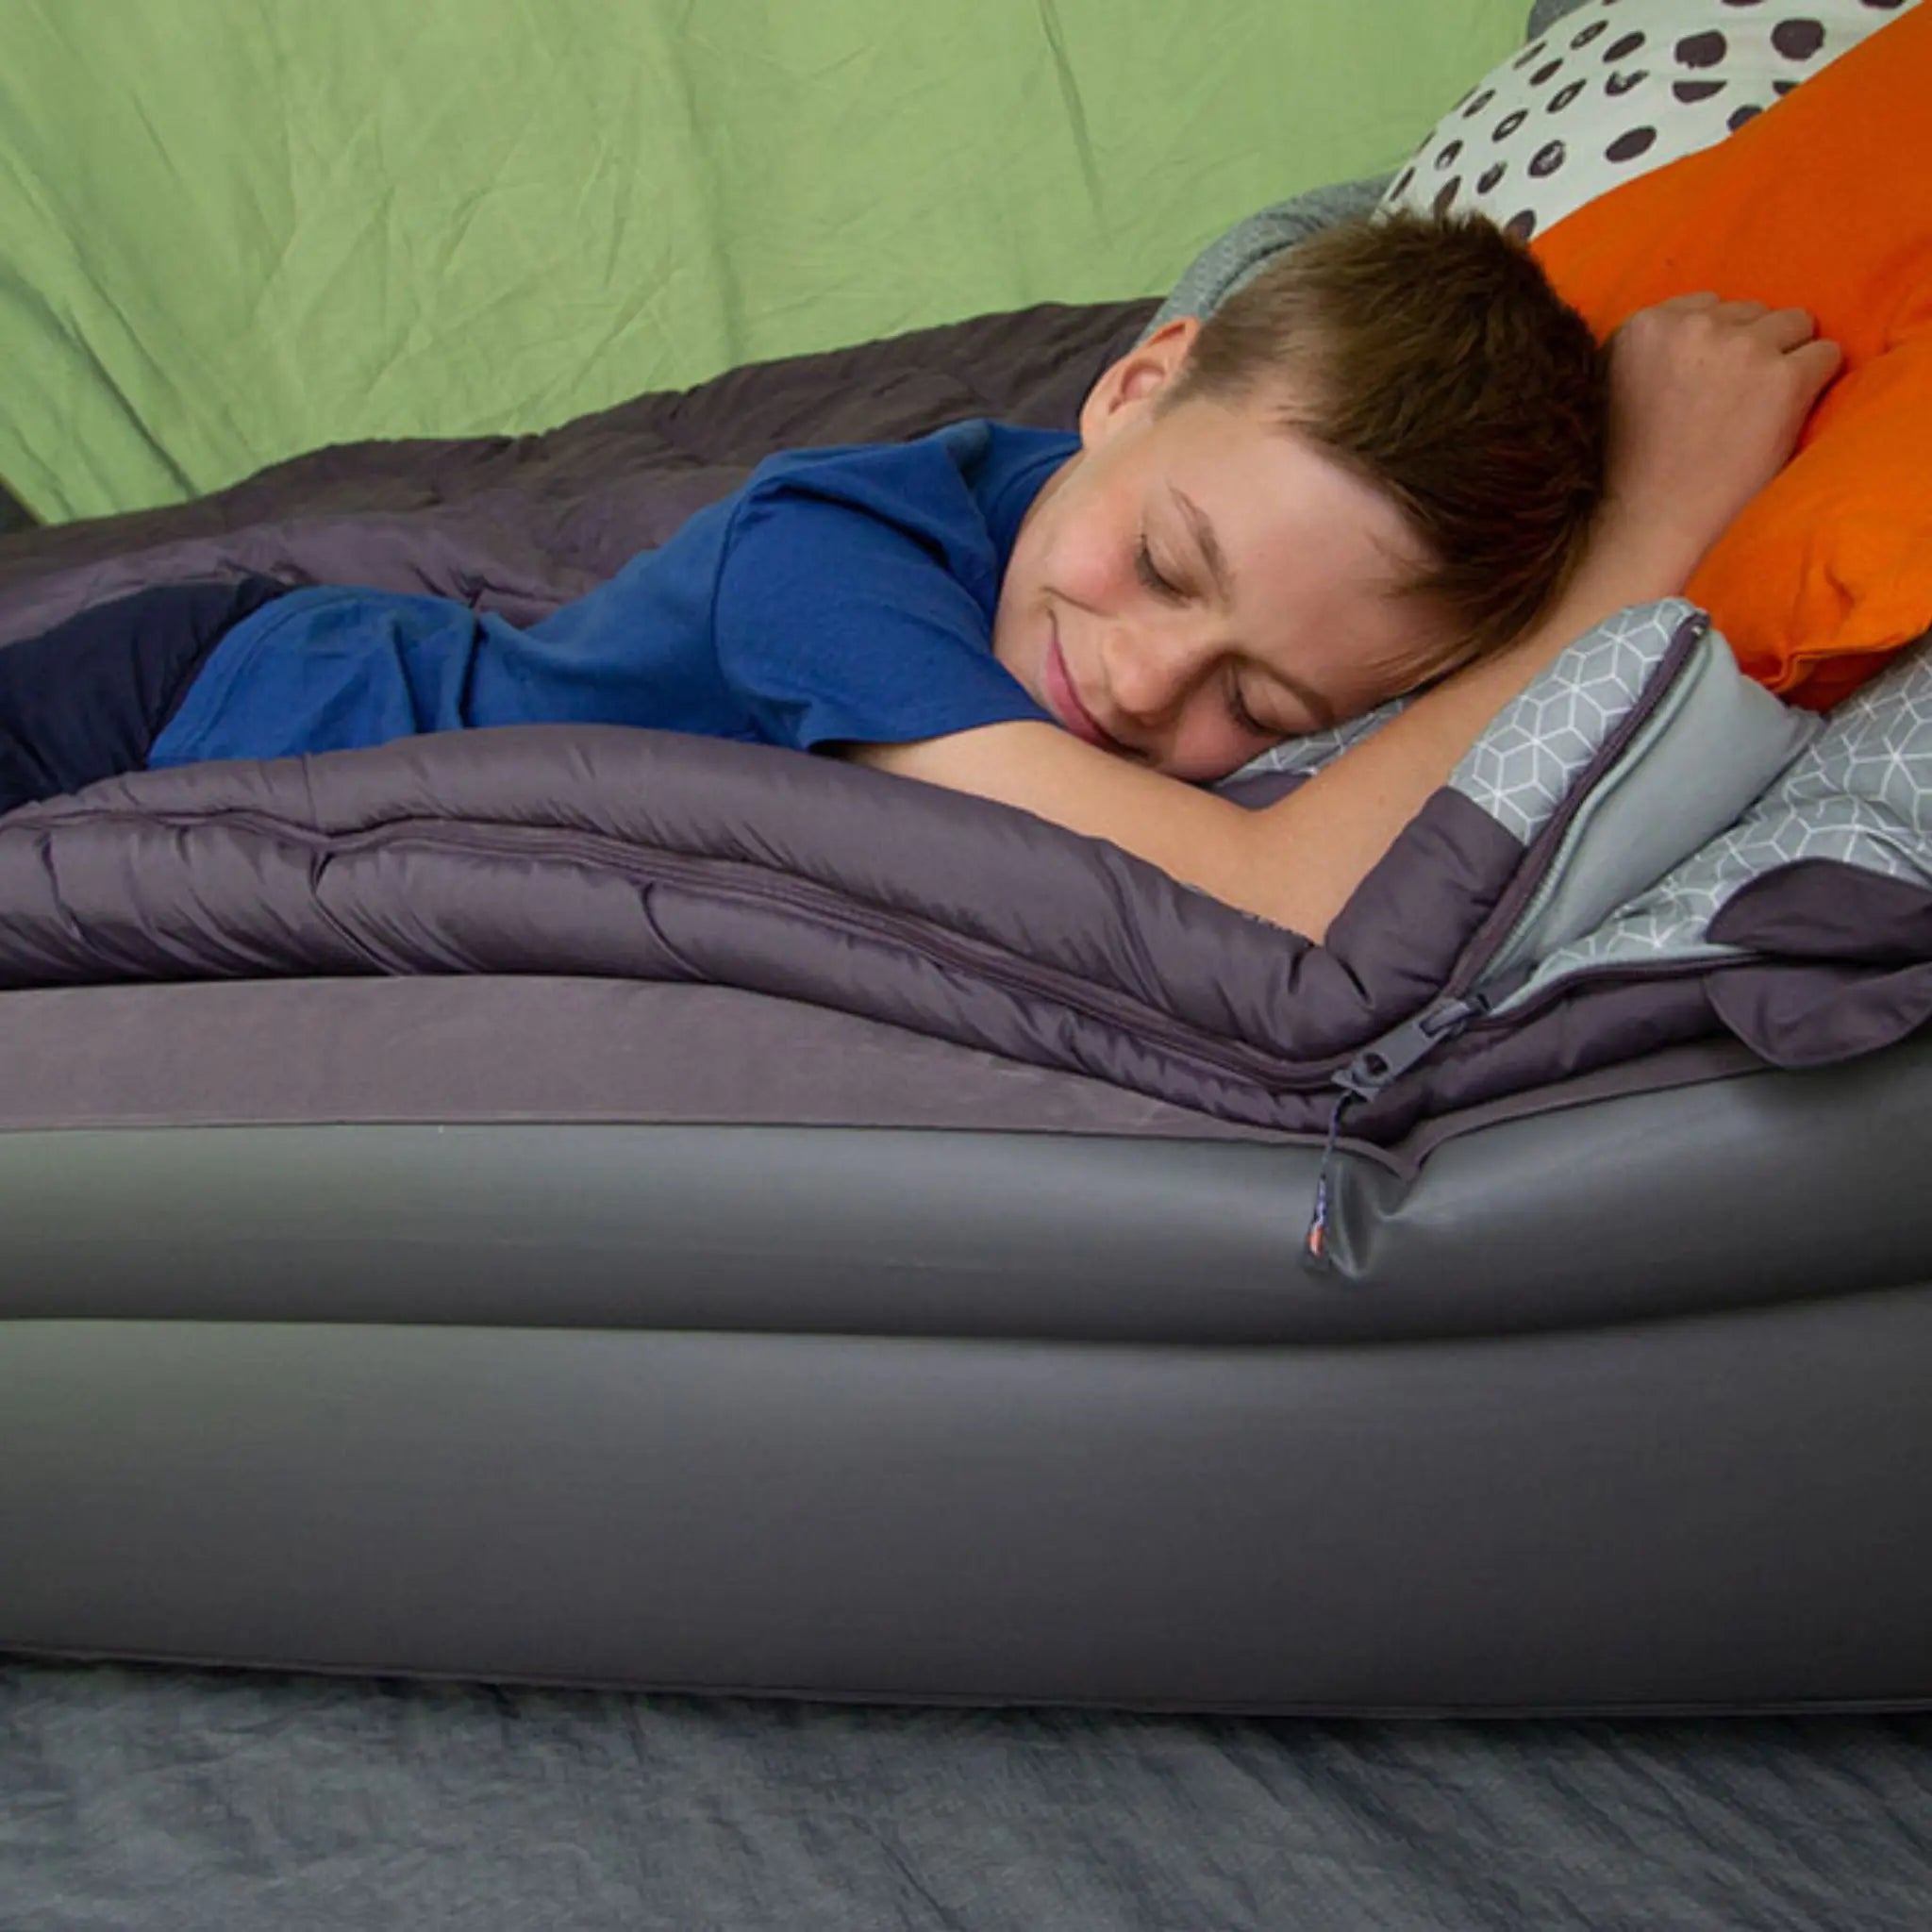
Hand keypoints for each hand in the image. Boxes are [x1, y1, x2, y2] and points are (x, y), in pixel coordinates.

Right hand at [1602, 292, 1842, 580]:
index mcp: (1642, 327)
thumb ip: (1654, 349)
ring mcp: (1740, 349)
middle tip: (1731, 406)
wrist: (1650, 528)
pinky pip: (1826, 356)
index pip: (1704, 306)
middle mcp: (1690, 326)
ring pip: (1793, 325)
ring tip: (1757, 414)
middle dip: (1748, 350)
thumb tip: (1704, 327)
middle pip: (1750, 312)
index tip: (1706, 387)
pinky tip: (1784, 421)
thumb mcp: (1614, 390)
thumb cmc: (1628, 474)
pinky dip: (1814, 385)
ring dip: (1784, 362)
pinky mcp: (1783, 379)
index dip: (1712, 348)